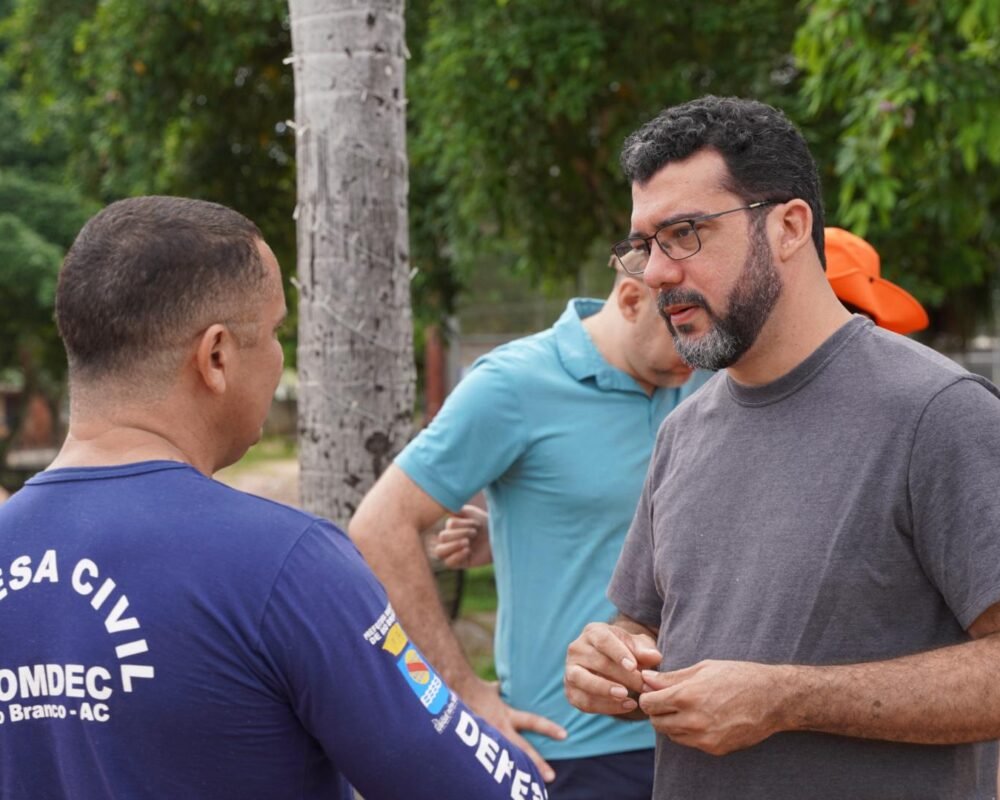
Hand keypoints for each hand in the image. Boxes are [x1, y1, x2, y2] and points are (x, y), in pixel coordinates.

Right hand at [434, 505, 491, 567]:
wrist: (500, 538)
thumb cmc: (486, 524)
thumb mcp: (471, 513)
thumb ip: (455, 509)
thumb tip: (443, 511)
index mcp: (452, 527)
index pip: (448, 525)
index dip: (463, 524)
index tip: (477, 524)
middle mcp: (450, 539)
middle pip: (442, 537)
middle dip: (459, 534)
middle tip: (474, 534)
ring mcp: (453, 552)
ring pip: (439, 551)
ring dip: (454, 545)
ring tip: (467, 543)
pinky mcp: (460, 563)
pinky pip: (448, 563)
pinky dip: (456, 556)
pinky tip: (468, 550)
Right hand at [459, 675, 566, 782]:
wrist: (454, 690)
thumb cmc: (473, 689)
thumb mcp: (491, 690)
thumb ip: (500, 691)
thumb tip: (502, 686)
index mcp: (506, 715)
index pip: (532, 721)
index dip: (549, 728)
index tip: (564, 735)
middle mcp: (499, 729)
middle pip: (522, 749)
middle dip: (536, 763)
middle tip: (551, 777)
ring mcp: (488, 739)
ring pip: (506, 758)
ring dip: (514, 771)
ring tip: (522, 788)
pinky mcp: (476, 744)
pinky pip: (487, 758)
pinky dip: (492, 769)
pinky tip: (494, 784)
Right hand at [564, 622, 661, 716]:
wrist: (612, 665)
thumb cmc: (626, 652)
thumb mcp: (637, 646)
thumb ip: (645, 650)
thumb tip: (655, 657)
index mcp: (592, 632)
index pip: (603, 640)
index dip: (618, 653)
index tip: (634, 666)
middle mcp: (577, 649)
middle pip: (598, 662)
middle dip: (624, 677)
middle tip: (645, 687)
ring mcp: (570, 670)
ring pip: (583, 680)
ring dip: (606, 690)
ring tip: (627, 697)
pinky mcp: (571, 692)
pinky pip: (585, 701)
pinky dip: (606, 706)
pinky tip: (626, 706)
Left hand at [638, 660, 787, 755]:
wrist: (773, 699)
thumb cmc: (738, 676)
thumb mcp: (703, 668)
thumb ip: (671, 677)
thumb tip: (646, 678)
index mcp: (687, 696)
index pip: (649, 704)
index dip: (648, 696)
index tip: (653, 691)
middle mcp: (693, 720)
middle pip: (656, 722)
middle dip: (657, 710)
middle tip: (667, 699)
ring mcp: (704, 738)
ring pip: (671, 735)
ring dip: (671, 722)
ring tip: (686, 708)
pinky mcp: (715, 748)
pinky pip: (689, 743)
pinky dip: (688, 732)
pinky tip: (700, 718)